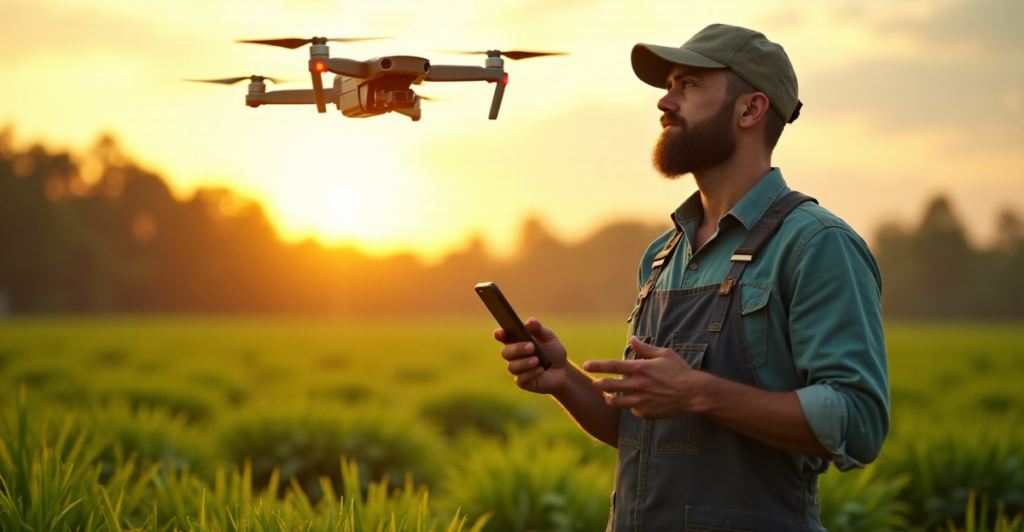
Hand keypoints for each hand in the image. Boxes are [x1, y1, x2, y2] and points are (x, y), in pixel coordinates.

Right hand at [495, 317, 567, 393]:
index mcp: (517, 342)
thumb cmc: (554, 352)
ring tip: (537, 360)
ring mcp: (518, 370)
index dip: (499, 335)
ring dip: (524, 362)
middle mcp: (514, 356)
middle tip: (531, 347)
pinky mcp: (523, 382)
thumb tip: (529, 321)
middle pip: (505, 352)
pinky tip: (540, 370)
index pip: (503, 337)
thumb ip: (539, 329)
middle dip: (517, 349)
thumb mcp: (549, 337)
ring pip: (512, 366)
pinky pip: (521, 379)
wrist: (563, 371)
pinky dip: (530, 373)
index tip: (500, 333)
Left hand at [583, 336, 707, 418]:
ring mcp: (640, 400)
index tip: (586, 365)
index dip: (597, 365)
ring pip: (615, 401)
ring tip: (608, 396)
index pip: (612, 366)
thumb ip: (645, 349)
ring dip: (609, 398)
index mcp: (640, 368)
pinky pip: (631, 410)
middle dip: (598, 384)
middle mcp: (637, 385)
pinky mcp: (645, 413)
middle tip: (594, 383)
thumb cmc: (679, 371)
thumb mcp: (664, 354)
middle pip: (608, 385)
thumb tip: (632, 339)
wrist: (693, 394)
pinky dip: (631, 406)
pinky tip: (636, 403)